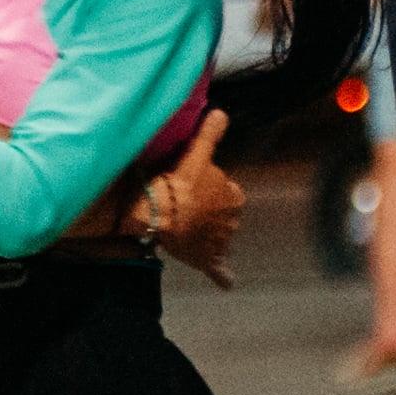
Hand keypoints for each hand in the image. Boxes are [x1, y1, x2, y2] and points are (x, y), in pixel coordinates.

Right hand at [133, 109, 240, 288]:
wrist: (161, 217)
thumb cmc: (177, 184)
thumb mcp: (195, 153)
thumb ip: (210, 133)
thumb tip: (222, 113)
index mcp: (234, 195)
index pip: (225, 190)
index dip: (206, 187)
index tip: (190, 187)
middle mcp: (233, 220)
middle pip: (221, 214)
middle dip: (206, 211)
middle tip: (182, 206)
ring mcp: (221, 242)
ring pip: (217, 236)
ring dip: (205, 234)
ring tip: (182, 229)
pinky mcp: (208, 259)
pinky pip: (220, 269)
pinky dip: (224, 275)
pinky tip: (227, 281)